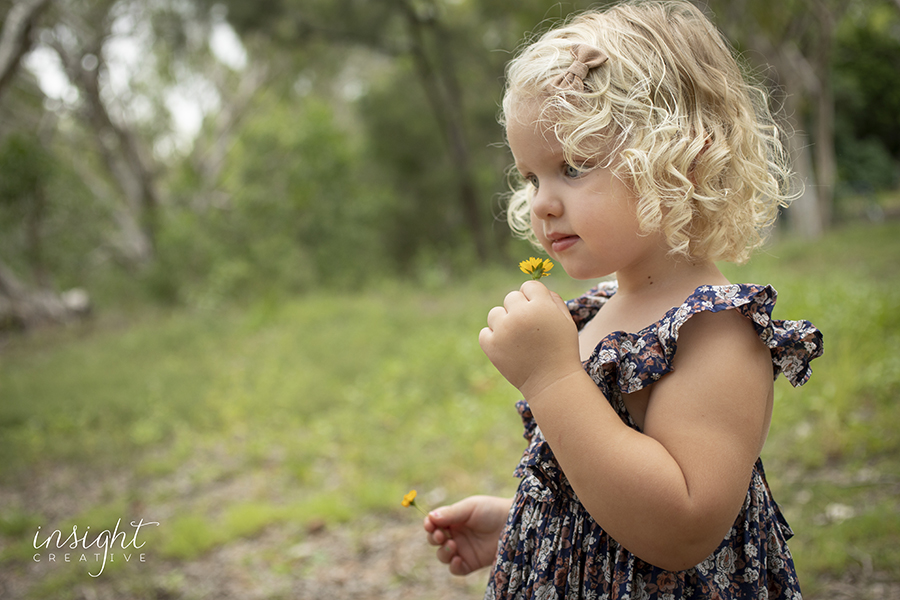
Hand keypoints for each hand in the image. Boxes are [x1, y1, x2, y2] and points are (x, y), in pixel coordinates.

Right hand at [423, 495, 512, 575]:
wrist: (515, 524)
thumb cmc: (493, 510)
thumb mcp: (470, 507)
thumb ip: (451, 513)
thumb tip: (430, 517)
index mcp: (453, 519)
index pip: (434, 523)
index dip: (429, 525)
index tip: (430, 524)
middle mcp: (456, 534)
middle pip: (435, 540)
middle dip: (433, 538)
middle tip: (440, 535)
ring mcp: (463, 549)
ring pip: (443, 555)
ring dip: (443, 552)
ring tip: (453, 545)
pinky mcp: (472, 563)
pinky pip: (456, 569)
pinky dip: (453, 566)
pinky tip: (458, 559)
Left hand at [478, 280, 580, 396]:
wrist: (552, 382)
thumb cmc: (562, 349)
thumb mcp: (566, 321)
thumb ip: (553, 299)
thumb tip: (534, 289)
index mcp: (540, 305)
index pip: (529, 286)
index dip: (535, 299)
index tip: (539, 313)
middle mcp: (520, 314)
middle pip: (511, 297)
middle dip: (519, 309)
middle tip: (530, 329)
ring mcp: (503, 330)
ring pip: (495, 313)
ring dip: (504, 322)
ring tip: (518, 338)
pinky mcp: (491, 345)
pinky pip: (485, 332)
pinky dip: (493, 338)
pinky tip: (507, 347)